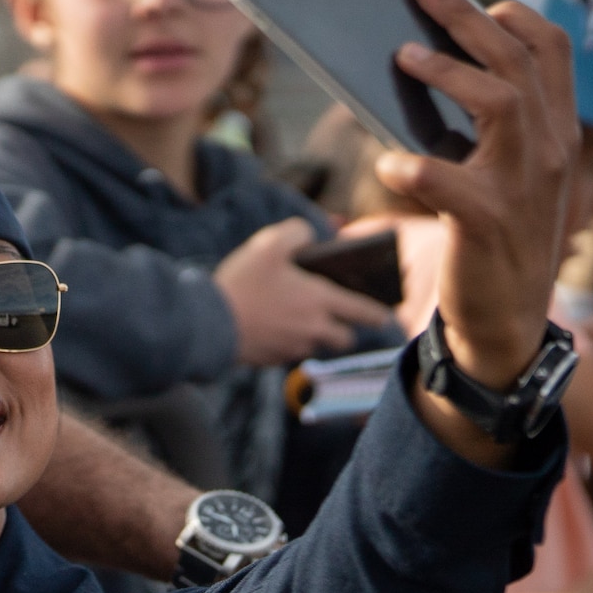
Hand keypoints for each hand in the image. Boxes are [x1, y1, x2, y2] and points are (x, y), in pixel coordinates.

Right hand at [213, 218, 398, 365]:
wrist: (207, 324)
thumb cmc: (242, 283)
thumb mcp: (268, 244)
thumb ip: (296, 232)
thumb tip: (308, 236)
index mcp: (320, 301)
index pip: (365, 312)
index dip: (377, 313)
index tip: (385, 315)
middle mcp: (313, 329)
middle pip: (344, 338)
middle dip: (344, 330)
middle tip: (333, 319)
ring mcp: (292, 348)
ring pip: (314, 345)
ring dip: (311, 336)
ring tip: (289, 318)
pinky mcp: (270, 360)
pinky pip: (287, 352)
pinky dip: (283, 342)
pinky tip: (265, 327)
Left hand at [376, 0, 577, 463]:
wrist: (503, 317)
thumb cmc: (491, 235)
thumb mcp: (502, 173)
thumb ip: (484, 127)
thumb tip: (424, 65)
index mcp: (555, 132)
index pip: (550, 52)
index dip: (511, 15)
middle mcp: (548, 151)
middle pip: (518, 62)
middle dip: (467, 19)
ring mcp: (521, 186)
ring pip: (501, 104)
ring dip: (450, 75)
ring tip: (403, 59)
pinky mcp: (485, 222)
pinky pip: (444, 180)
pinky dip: (410, 168)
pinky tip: (387, 167)